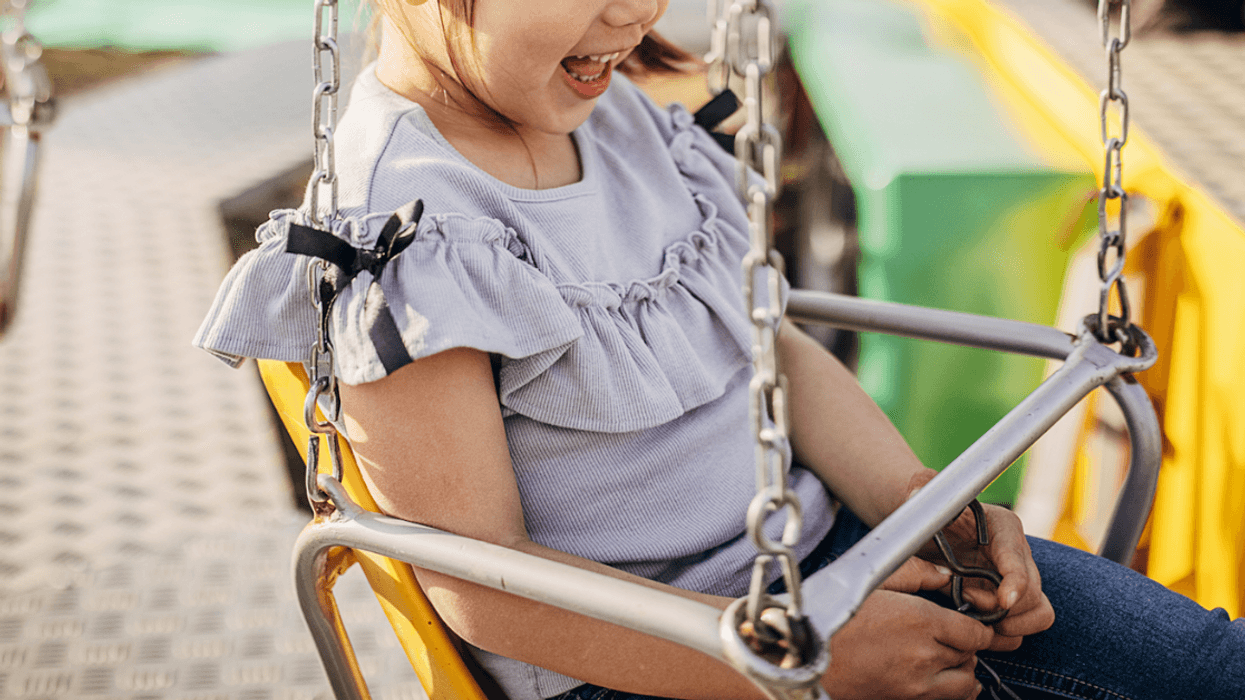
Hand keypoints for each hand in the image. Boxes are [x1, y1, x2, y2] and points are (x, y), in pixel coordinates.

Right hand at [821, 589, 991, 699]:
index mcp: (921, 621)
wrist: (802, 656)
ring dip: (961, 670)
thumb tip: (943, 575)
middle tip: (946, 635)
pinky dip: (950, 691)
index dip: (976, 626)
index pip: (977, 632)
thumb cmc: (829, 616)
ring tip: (943, 658)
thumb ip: (914, 573)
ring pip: (966, 683)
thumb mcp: (870, 581)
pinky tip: (935, 678)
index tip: (966, 622)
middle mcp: (925, 656)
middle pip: (971, 656)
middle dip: (964, 645)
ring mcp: (917, 686)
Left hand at [902, 470, 1054, 649]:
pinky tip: (979, 622)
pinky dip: (1008, 632)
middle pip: (1034, 594)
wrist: (931, 530)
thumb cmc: (929, 514)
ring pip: (1039, 613)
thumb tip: (917, 492)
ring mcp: (1020, 578)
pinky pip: (1028, 623)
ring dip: (1010, 624)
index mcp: (1003, 527)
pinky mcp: (1014, 599)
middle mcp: (1019, 553)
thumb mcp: (924, 500)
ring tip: (975, 614)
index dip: (1016, 583)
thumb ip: (922, 491)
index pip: (1019, 559)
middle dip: (1003, 608)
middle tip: (967, 599)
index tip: (1004, 601)